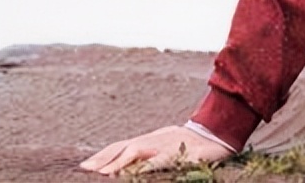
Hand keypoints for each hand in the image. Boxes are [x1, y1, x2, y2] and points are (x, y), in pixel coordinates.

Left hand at [80, 124, 232, 175]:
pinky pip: (159, 160)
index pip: (121, 145)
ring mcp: (166, 144)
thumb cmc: (195, 143)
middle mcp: (154, 139)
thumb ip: (152, 155)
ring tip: (102, 173)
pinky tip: (134, 173)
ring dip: (118, 162)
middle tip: (84, 169)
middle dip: (103, 158)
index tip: (86, 165)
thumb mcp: (170, 147)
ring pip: (136, 150)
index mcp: (151, 140)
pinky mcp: (179, 153)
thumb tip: (134, 167)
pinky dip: (145, 166)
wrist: (220, 132)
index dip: (103, 155)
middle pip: (123, 146)